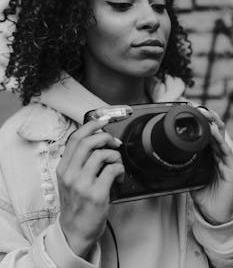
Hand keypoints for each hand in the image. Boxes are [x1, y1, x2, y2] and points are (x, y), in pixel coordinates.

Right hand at [56, 117, 124, 257]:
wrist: (74, 232)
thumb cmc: (75, 204)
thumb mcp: (69, 181)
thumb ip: (78, 162)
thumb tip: (96, 140)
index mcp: (63, 168)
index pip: (76, 138)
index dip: (91, 126)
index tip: (102, 122)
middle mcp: (70, 175)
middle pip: (89, 142)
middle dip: (105, 137)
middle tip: (114, 143)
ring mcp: (83, 185)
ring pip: (102, 154)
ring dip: (115, 156)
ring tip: (116, 165)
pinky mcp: (97, 194)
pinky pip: (113, 170)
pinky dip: (120, 169)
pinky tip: (118, 177)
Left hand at [191, 107, 232, 223]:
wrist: (214, 213)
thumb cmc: (204, 194)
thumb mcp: (190, 176)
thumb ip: (184, 164)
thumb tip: (169, 156)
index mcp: (210, 153)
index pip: (206, 133)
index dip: (200, 121)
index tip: (190, 110)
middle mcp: (219, 153)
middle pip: (215, 130)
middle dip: (206, 117)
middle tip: (196, 107)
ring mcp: (226, 158)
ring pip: (221, 135)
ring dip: (212, 123)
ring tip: (204, 113)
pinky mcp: (231, 166)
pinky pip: (225, 149)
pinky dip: (218, 138)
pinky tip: (212, 130)